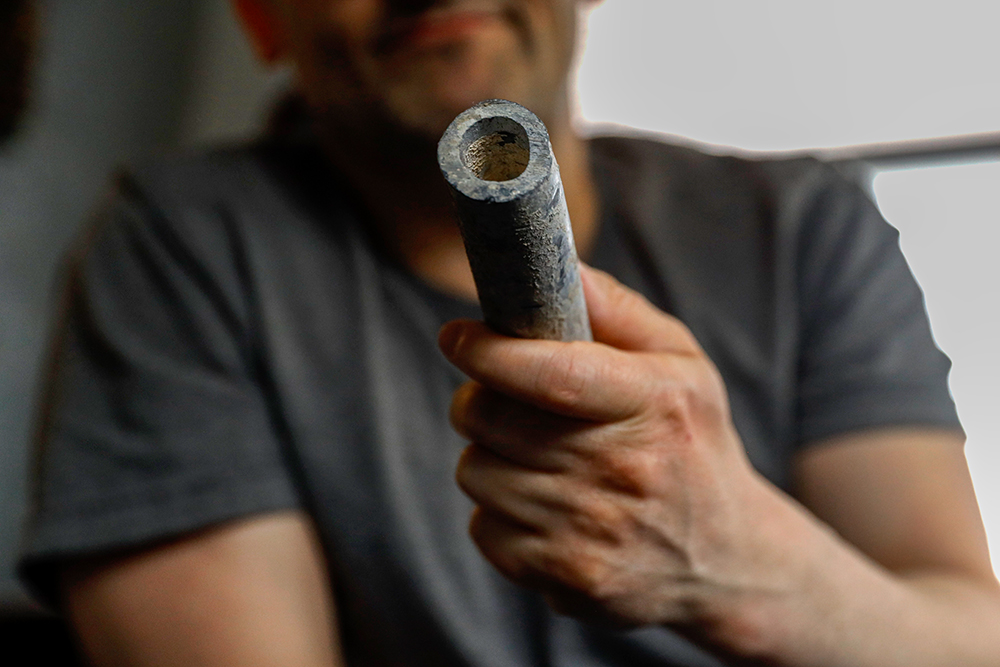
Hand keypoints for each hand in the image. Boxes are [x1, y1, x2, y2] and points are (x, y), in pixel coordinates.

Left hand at [438, 266, 772, 629]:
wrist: (727, 561)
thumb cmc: (692, 444)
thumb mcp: (683, 365)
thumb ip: (619, 311)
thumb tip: (559, 267)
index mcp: (655, 404)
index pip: (553, 374)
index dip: (490, 352)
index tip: (457, 336)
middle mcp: (623, 471)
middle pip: (493, 420)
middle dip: (476, 398)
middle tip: (494, 395)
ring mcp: (592, 533)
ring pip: (476, 473)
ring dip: (487, 456)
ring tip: (529, 455)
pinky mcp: (566, 580)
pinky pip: (483, 529)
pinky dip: (497, 512)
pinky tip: (541, 506)